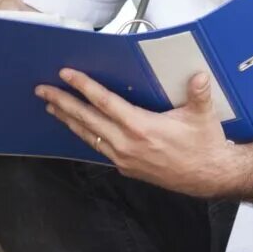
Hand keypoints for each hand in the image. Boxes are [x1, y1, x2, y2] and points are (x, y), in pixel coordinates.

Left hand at [37, 69, 240, 198]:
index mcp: (141, 127)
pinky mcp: (126, 167)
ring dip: (68, 120)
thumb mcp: (203, 116)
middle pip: (87, 119)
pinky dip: (85, 136)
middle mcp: (127, 143)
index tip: (67, 74)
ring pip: (88, 135)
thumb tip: (198, 76)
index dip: (84, 87)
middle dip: (63, 102)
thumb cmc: (204, 145)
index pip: (104, 102)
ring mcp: (124, 158)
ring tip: (51, 107)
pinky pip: (99, 148)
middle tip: (43, 90)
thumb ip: (199, 93)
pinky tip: (77, 129)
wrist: (209, 176)